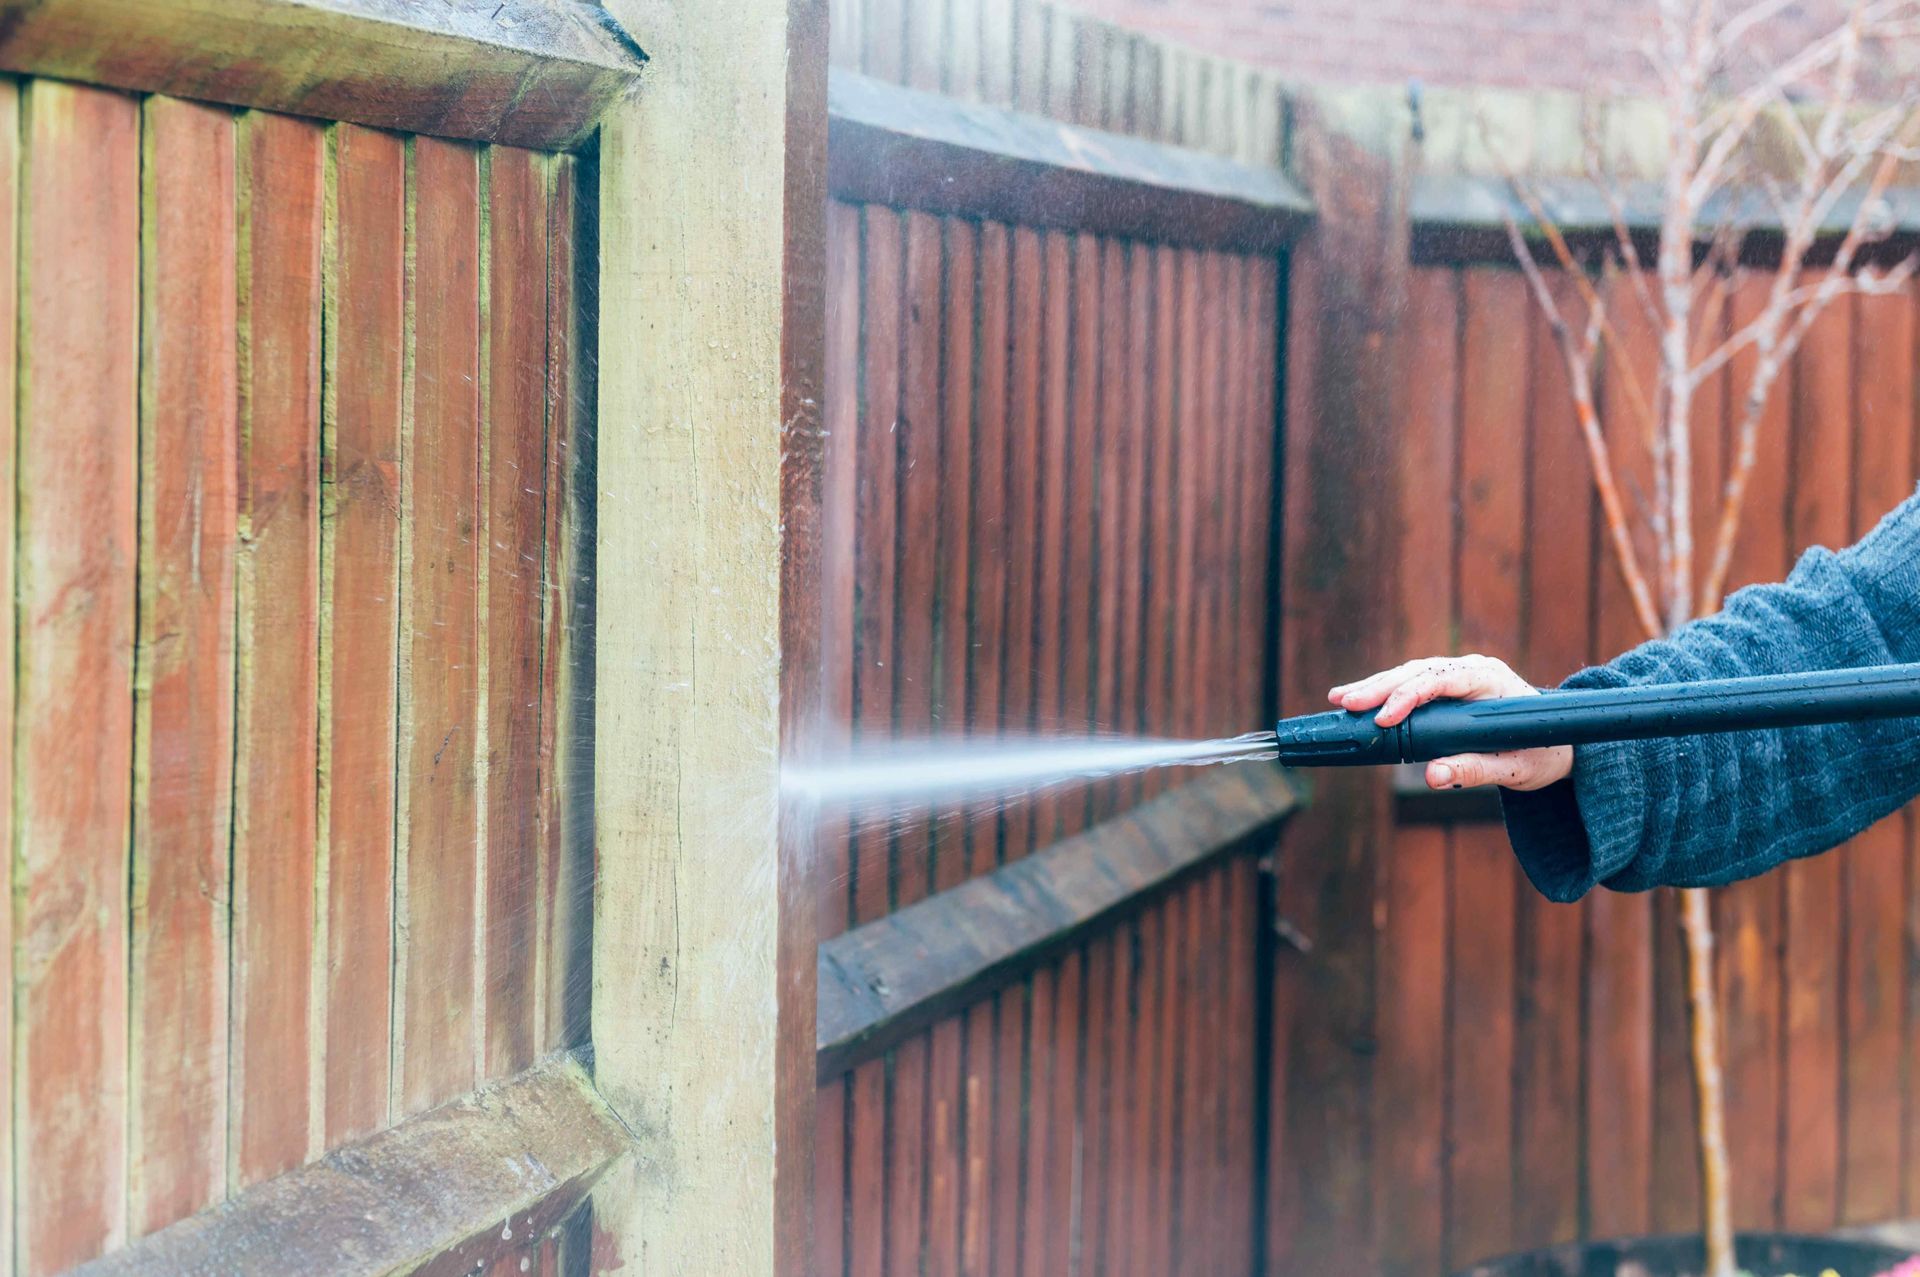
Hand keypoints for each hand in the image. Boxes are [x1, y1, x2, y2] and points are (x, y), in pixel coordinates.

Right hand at [1327, 654, 1573, 791]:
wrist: (1559, 743)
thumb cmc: (1541, 754)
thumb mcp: (1513, 769)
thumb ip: (1474, 771)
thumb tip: (1432, 777)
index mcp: (1491, 680)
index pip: (1442, 681)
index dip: (1409, 696)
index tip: (1383, 717)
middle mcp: (1472, 669)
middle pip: (1418, 672)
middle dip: (1380, 687)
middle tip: (1347, 702)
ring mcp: (1458, 675)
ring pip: (1410, 673)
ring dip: (1375, 686)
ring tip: (1341, 699)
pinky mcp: (1447, 686)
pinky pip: (1411, 683)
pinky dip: (1384, 691)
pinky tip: (1358, 699)